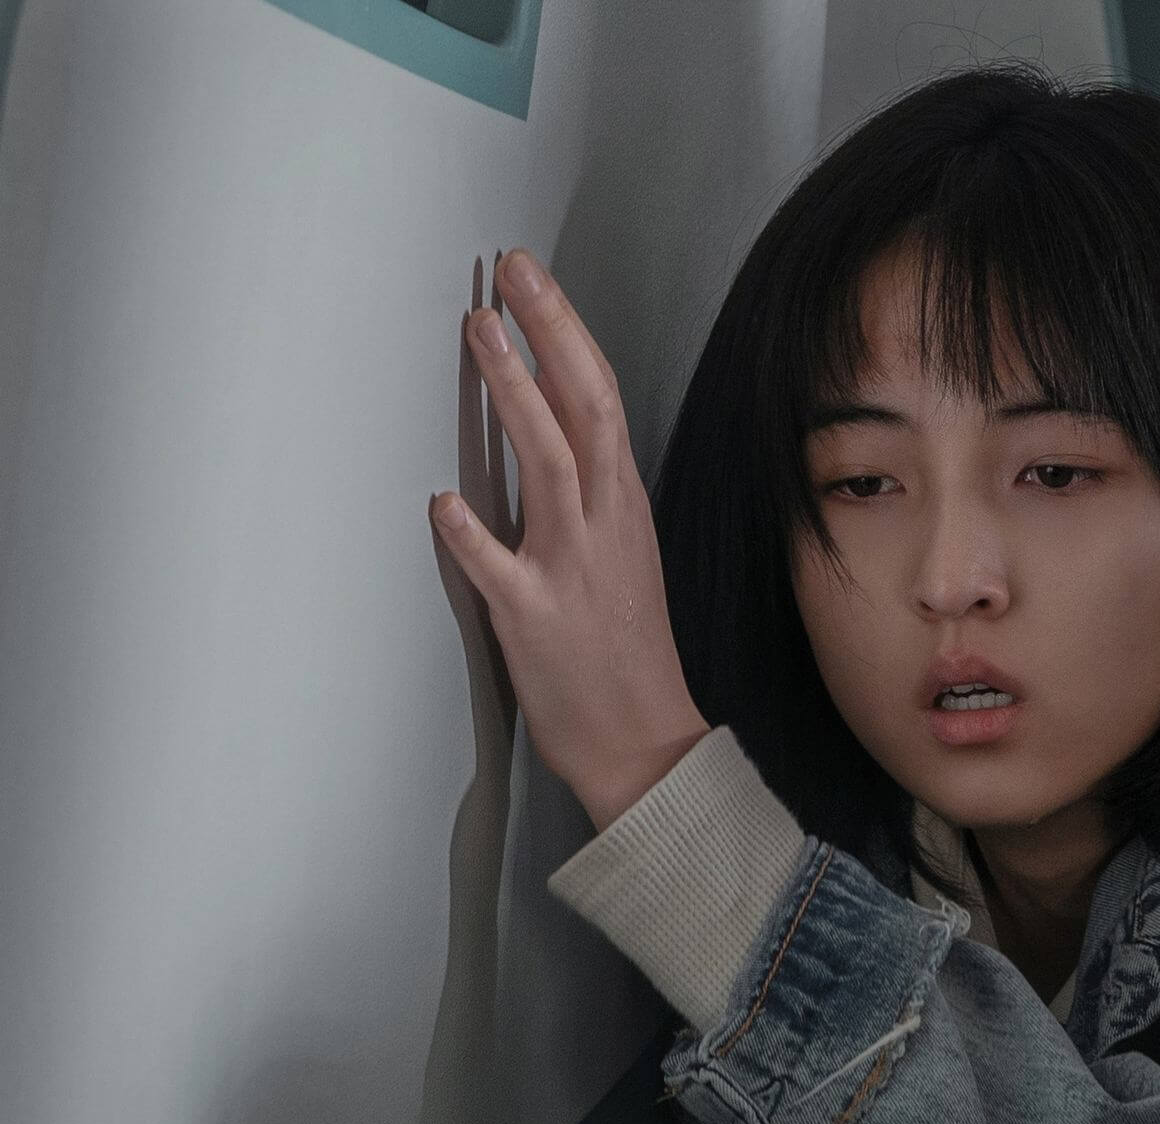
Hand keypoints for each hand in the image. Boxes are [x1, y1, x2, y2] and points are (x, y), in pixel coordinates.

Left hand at [430, 248, 710, 830]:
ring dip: (516, 396)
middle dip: (550, 335)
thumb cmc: (627, 653)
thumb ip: (588, 498)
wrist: (645, 742)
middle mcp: (604, 524)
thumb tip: (548, 435)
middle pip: (585, 409)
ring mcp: (570, 568)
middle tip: (513, 273)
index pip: (601, 399)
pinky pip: (498, 567)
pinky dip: (473, 533)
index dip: (567, 334)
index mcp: (624, 507)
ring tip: (482, 335)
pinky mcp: (534, 618)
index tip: (533, 280)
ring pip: (550, 465)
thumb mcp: (623, 556)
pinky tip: (443, 501)